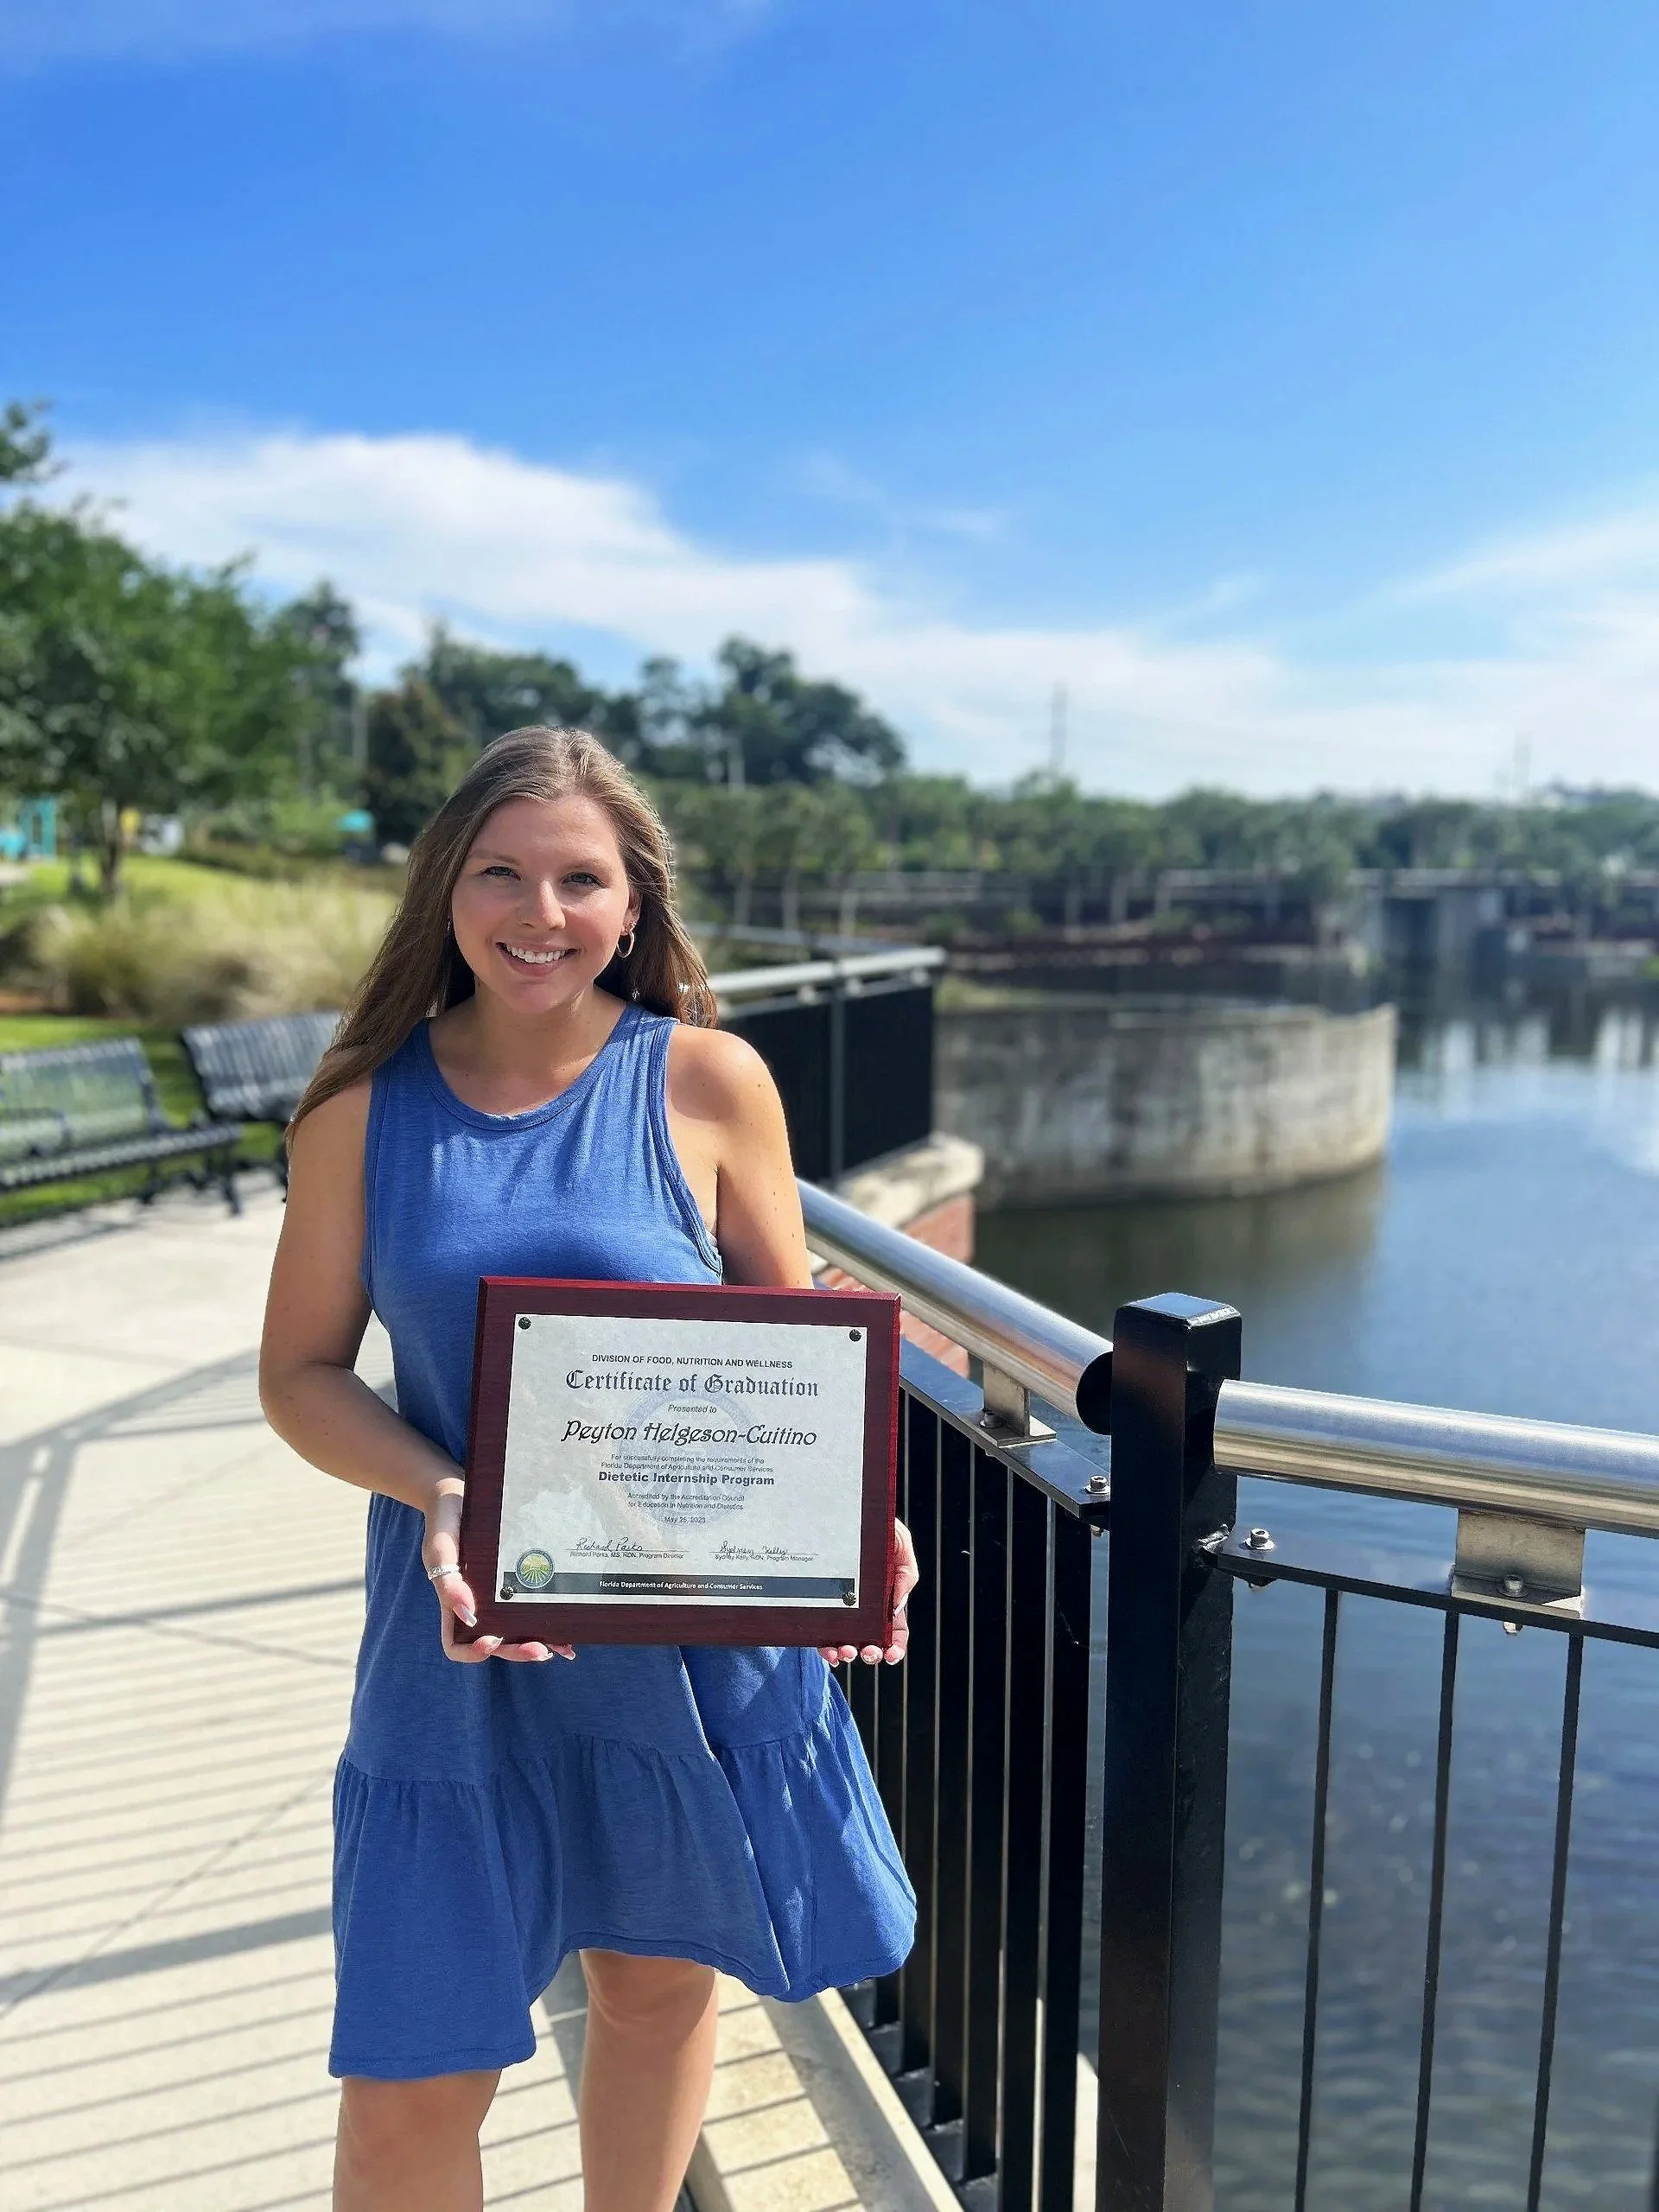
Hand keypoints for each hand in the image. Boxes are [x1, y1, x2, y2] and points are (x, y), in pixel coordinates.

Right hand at [423, 1484, 574, 1664]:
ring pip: (516, 1631)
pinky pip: (531, 1607)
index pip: (456, 1644)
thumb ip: (447, 1582)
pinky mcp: (516, 1582)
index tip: (490, 1642)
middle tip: (539, 1650)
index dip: (472, 1651)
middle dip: (517, 1650)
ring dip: (538, 1643)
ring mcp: (498, 1596)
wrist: (461, 1496)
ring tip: (559, 1646)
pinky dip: (548, 1622)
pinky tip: (567, 1630)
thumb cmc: (445, 1524)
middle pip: (496, 1644)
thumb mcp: (440, 1550)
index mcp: (453, 1605)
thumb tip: (468, 1616)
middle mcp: (478, 1607)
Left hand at [820, 1517, 918, 1669]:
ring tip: (845, 1652)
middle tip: (867, 1653)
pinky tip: (827, 1649)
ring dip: (846, 1652)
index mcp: (887, 1598)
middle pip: (870, 1640)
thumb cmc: (877, 1527)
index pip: (894, 1630)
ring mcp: (841, 1608)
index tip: (892, 1655)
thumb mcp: (900, 1543)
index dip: (895, 1647)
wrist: (846, 1508)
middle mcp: (864, 1608)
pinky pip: (821, 1630)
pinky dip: (825, 1645)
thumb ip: (905, 1574)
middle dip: (870, 1653)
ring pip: (845, 1639)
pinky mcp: (820, 1604)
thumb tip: (896, 1607)